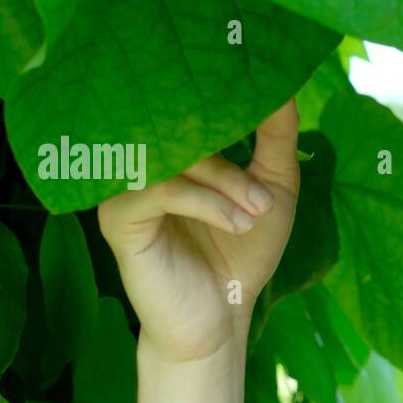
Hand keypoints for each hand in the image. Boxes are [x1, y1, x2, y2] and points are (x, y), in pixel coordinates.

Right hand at [98, 100, 298, 362]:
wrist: (220, 318)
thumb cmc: (243, 253)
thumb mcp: (273, 189)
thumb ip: (276, 138)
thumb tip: (285, 85)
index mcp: (174, 146)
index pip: (192, 103)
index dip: (227, 98)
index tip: (266, 99)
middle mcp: (144, 159)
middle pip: (183, 129)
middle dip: (234, 162)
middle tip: (267, 198)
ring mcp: (125, 186)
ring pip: (173, 157)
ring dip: (225, 183)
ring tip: (257, 213)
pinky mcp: (117, 218)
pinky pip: (157, 190)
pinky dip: (205, 202)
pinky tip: (235, 224)